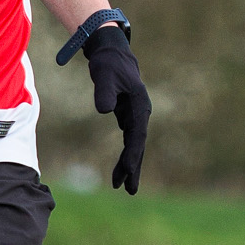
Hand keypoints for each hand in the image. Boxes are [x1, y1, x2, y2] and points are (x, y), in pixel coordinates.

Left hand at [84, 26, 151, 193]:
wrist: (112, 54)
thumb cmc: (108, 64)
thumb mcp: (103, 75)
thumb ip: (103, 92)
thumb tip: (105, 111)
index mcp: (139, 105)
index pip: (137, 135)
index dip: (132, 154)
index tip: (128, 171)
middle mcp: (140, 113)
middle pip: (138, 145)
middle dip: (134, 167)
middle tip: (129, 190)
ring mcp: (135, 116)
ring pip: (134, 145)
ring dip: (130, 165)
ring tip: (123, 186)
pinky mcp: (128, 116)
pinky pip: (128, 140)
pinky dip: (125, 155)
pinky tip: (122, 169)